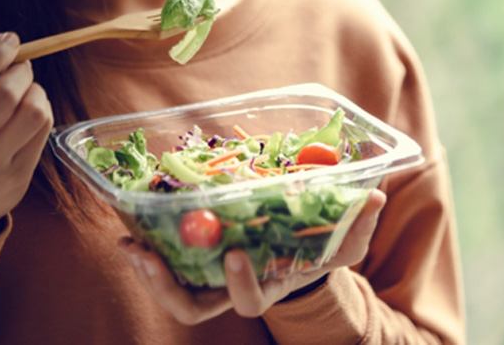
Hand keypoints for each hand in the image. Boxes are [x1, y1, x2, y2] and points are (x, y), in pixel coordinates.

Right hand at [0, 30, 53, 236]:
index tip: (9, 40)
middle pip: (5, 94)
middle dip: (19, 70)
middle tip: (19, 64)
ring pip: (32, 112)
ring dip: (35, 90)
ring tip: (25, 88)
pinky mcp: (16, 178)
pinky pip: (43, 130)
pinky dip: (43, 109)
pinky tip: (30, 108)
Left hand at [120, 189, 385, 324]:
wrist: (292, 250)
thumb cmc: (317, 249)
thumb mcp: (341, 241)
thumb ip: (358, 224)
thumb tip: (375, 196)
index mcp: (266, 286)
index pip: (247, 302)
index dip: (240, 284)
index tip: (234, 254)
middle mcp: (232, 288)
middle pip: (192, 307)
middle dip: (167, 287)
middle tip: (145, 255)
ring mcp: (211, 276)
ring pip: (173, 289)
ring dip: (147, 269)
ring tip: (128, 241)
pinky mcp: (197, 257)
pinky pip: (168, 258)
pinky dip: (149, 243)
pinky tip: (135, 218)